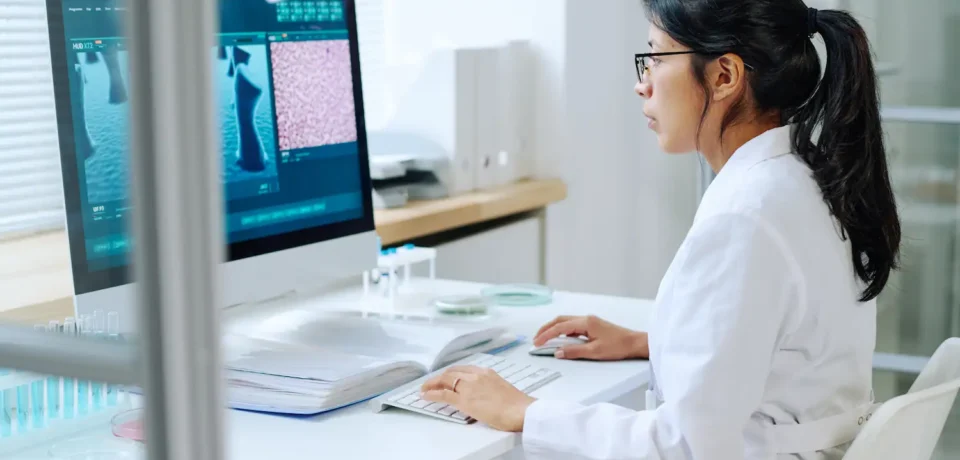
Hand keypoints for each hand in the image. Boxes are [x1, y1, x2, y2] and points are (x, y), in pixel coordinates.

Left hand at [420, 366, 534, 431]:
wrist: (521, 410)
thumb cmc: (517, 405)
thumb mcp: (501, 388)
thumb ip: (489, 387)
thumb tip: (483, 394)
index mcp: (486, 372)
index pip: (462, 369)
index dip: (450, 373)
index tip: (445, 377)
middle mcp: (476, 375)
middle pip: (451, 372)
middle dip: (439, 377)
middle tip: (431, 383)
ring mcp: (470, 386)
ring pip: (445, 380)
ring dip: (432, 384)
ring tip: (424, 389)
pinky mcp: (465, 399)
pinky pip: (443, 394)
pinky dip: (432, 393)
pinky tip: (425, 395)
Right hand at [534, 315, 648, 360]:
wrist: (635, 343)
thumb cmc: (618, 346)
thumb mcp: (594, 352)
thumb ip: (574, 351)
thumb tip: (558, 352)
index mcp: (585, 322)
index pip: (559, 327)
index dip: (546, 335)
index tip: (537, 342)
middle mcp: (586, 319)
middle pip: (560, 320)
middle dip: (546, 329)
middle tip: (536, 338)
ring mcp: (590, 321)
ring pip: (566, 322)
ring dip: (554, 329)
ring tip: (545, 338)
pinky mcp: (593, 326)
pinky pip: (573, 325)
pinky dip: (563, 330)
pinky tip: (561, 338)